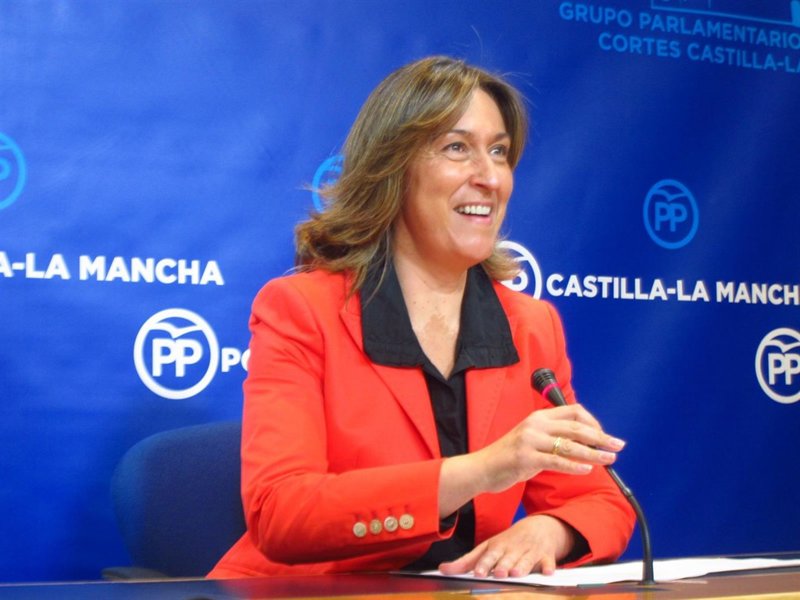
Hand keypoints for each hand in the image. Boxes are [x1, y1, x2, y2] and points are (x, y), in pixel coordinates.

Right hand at [438, 404, 623, 518]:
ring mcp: (530, 440)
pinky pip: (557, 461)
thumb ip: (553, 436)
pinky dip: (575, 466)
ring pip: (570, 444)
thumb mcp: (532, 438)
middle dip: (601, 437)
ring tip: (609, 460)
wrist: (482, 467)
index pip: (573, 411)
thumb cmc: (510, 456)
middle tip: (618, 446)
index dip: (593, 422)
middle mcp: (535, 424)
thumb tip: (585, 442)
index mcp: (539, 417)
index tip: (603, 436)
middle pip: (576, 427)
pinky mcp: (526, 458)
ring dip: (594, 453)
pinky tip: (587, 470)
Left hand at [438, 515, 575, 577]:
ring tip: (516, 573)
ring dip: (522, 566)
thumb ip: (467, 561)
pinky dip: (549, 566)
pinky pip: (548, 561)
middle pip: (507, 557)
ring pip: (526, 559)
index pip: (489, 555)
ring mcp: (530, 550)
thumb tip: (443, 569)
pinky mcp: (546, 555)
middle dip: (502, 565)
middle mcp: (513, 548)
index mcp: (498, 545)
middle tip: (498, 573)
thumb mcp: (488, 548)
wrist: (540, 526)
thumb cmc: (509, 542)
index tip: (478, 572)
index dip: (483, 563)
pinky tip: (548, 571)